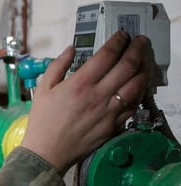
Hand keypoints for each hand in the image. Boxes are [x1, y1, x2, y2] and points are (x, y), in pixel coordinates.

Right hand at [20, 31, 153, 173]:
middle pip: (127, 67)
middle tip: (140, 41)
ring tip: (144, 60)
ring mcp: (110, 111)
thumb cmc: (42, 119)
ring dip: (144, 69)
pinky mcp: (115, 124)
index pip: (106, 56)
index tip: (122, 35)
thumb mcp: (43, 88)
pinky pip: (134, 105)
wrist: (48, 151)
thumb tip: (71, 49)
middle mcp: (98, 95)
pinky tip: (139, 84)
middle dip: (137, 49)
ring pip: (137, 85)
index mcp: (79, 83)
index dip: (118, 42)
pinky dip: (140, 91)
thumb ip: (57, 65)